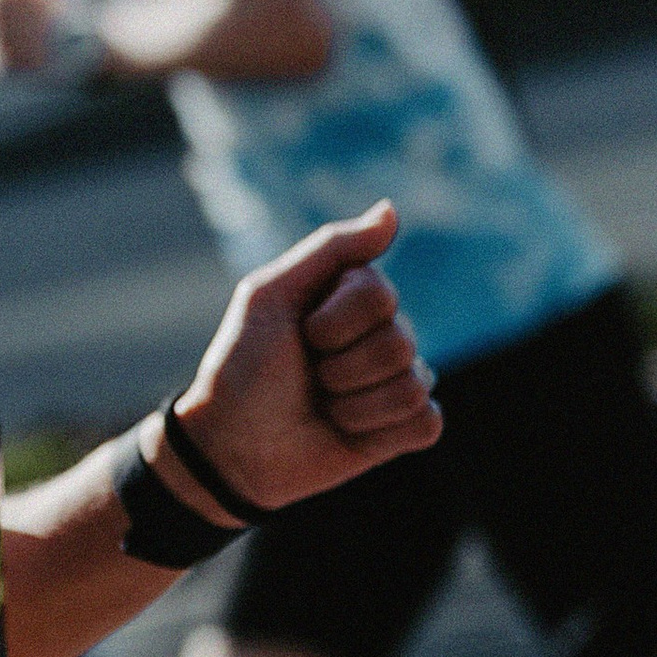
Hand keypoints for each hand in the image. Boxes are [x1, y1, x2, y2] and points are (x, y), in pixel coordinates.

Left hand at [163, 202, 440, 515]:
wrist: (230, 446)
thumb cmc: (243, 367)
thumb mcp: (270, 295)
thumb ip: (331, 249)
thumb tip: (391, 210)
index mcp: (353, 295)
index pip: (379, 295)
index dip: (333, 323)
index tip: (299, 335)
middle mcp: (382, 333)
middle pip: (399, 342)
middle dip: (341, 368)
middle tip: (308, 377)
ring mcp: (395, 381)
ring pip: (413, 385)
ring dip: (353, 405)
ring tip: (323, 406)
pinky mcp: (402, 429)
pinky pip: (426, 423)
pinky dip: (380, 433)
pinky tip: (348, 431)